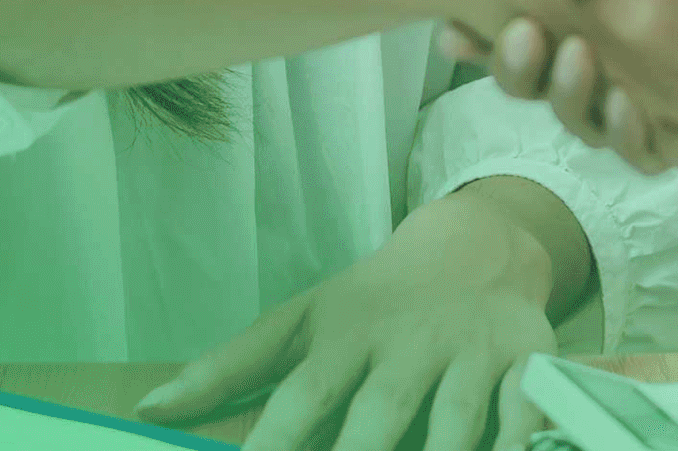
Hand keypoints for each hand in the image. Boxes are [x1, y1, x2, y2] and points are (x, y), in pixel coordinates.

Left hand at [134, 185, 567, 450]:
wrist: (472, 245)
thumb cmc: (370, 304)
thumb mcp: (298, 323)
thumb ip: (227, 370)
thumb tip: (148, 409)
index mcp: (344, 337)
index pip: (302, 401)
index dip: (275, 445)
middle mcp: (407, 345)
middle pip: (379, 418)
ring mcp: (471, 352)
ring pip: (456, 424)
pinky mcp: (530, 360)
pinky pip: (529, 413)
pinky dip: (522, 440)